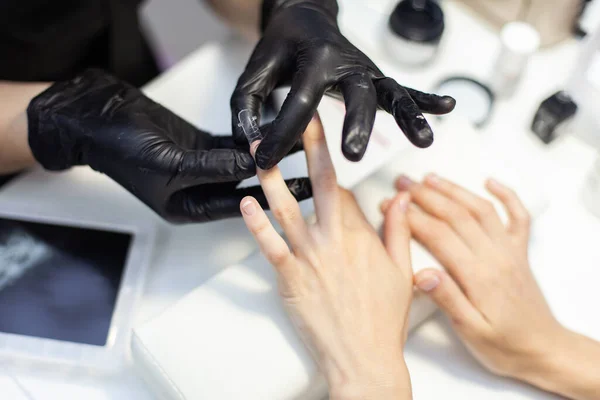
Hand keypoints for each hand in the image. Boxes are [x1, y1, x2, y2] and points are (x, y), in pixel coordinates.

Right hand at [26, 69, 311, 222]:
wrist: (97, 117)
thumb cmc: (123, 149)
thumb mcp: (170, 162)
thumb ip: (213, 165)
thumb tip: (253, 164)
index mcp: (188, 209)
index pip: (240, 208)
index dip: (274, 201)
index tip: (305, 193)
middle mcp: (198, 192)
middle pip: (248, 188)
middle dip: (280, 181)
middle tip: (315, 177)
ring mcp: (201, 168)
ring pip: (244, 165)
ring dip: (270, 158)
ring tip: (303, 150)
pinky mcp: (200, 146)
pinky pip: (234, 146)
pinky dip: (254, 141)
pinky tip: (276, 133)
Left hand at [231, 0, 455, 169]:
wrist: (305, 16)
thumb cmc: (280, 46)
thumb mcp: (253, 73)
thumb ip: (246, 107)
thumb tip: (249, 145)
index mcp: (312, 60)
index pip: (299, 103)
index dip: (280, 134)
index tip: (264, 161)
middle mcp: (345, 64)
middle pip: (356, 96)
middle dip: (356, 124)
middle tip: (352, 154)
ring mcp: (366, 71)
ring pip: (390, 94)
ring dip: (408, 117)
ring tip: (424, 140)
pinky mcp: (376, 78)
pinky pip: (403, 89)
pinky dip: (425, 100)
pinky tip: (448, 108)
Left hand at [240, 115, 412, 399]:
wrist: (363, 358)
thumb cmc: (384, 319)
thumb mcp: (403, 270)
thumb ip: (401, 229)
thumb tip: (403, 197)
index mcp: (362, 235)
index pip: (346, 193)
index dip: (339, 179)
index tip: (330, 162)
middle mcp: (333, 239)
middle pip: (321, 182)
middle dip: (309, 146)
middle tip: (298, 120)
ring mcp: (308, 257)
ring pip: (286, 207)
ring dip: (270, 176)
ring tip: (257, 151)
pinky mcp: (289, 277)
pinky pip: (268, 244)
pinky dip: (255, 222)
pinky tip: (246, 203)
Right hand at [392, 175, 599, 399]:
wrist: (543, 351)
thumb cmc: (506, 346)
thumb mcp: (470, 332)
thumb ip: (447, 299)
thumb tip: (421, 274)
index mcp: (479, 276)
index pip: (438, 236)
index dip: (411, 218)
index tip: (391, 207)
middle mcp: (496, 257)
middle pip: (456, 214)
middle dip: (426, 196)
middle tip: (403, 184)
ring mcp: (509, 251)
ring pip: (481, 209)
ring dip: (454, 189)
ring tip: (430, 178)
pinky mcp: (519, 252)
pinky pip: (517, 216)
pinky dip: (506, 195)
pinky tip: (491, 183)